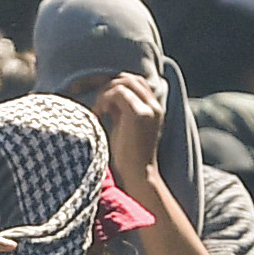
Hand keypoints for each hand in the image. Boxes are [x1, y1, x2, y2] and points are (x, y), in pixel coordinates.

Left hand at [88, 71, 166, 188]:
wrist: (138, 176)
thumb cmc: (127, 156)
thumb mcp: (125, 127)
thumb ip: (120, 109)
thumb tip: (106, 97)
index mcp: (154, 108)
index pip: (135, 82)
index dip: (116, 86)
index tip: (103, 103)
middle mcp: (155, 105)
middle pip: (129, 78)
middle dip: (109, 87)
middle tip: (99, 106)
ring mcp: (149, 108)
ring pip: (123, 82)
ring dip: (106, 93)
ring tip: (99, 111)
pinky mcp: (139, 114)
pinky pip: (118, 92)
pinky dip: (104, 99)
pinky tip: (99, 114)